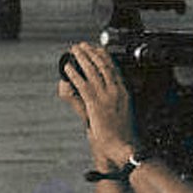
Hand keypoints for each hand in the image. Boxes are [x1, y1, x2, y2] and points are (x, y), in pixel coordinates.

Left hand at [58, 41, 136, 171]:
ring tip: (74, 50)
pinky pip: (83, 85)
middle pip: (103, 65)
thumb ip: (111, 102)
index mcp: (124, 92)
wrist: (124, 146)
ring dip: (82, 58)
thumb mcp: (119, 114)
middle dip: (91, 53)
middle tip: (82, 45)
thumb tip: (102, 95)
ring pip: (93, 71)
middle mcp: (116, 91)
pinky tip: (68, 68)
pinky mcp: (96, 104)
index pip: (114, 68)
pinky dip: (74, 75)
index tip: (96, 48)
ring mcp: (106, 97)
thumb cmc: (122, 135)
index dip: (104, 56)